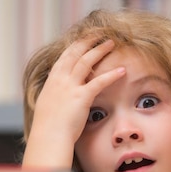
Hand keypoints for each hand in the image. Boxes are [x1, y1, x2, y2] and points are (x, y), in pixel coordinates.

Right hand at [23, 36, 125, 168]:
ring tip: (111, 43)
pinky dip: (111, 75)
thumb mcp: (49, 106)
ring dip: (100, 50)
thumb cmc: (48, 127)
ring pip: (86, 61)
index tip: (85, 38)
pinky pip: (99, 82)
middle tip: (100, 33)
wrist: (48, 137)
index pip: (65, 56)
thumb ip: (56, 96)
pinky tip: (122, 70)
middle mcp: (60, 79)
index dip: (76, 45)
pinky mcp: (81, 97)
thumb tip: (61, 97)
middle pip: (75, 53)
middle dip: (88, 41)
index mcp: (52, 80)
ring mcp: (70, 87)